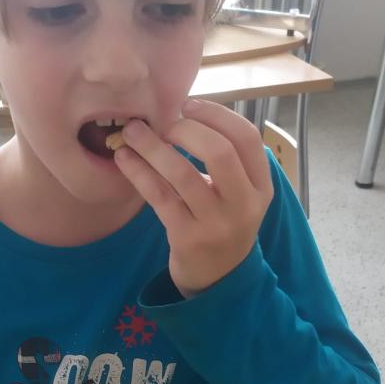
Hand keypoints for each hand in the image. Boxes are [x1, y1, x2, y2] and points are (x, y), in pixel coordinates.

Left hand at [114, 98, 273, 297]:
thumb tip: (183, 112)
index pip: (246, 138)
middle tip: (162, 123)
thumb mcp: (238, 194)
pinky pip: (160, 196)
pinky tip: (124, 159)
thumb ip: (225, 159)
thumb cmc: (221, 223)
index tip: (187, 105)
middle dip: (185, 129)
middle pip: (220, 151)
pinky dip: (139, 172)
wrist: (217, 278)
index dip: (215, 115)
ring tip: (132, 132)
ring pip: (183, 173)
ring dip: (153, 147)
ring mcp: (216, 224)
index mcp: (260, 186)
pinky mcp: (187, 238)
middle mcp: (243, 204)